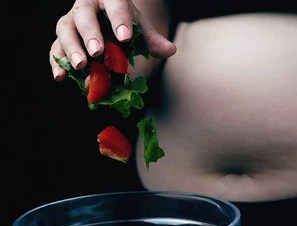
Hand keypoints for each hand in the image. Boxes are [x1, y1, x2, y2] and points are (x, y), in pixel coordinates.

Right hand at [49, 0, 175, 80]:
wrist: (105, 16)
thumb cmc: (123, 20)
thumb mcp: (138, 25)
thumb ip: (151, 38)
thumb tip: (170, 50)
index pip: (114, 5)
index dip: (119, 20)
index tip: (125, 37)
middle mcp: (85, 6)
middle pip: (83, 16)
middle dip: (90, 34)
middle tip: (97, 51)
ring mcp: (70, 21)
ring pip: (65, 30)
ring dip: (71, 48)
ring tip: (80, 65)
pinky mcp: (62, 37)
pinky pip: (55, 47)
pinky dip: (56, 62)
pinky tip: (60, 77)